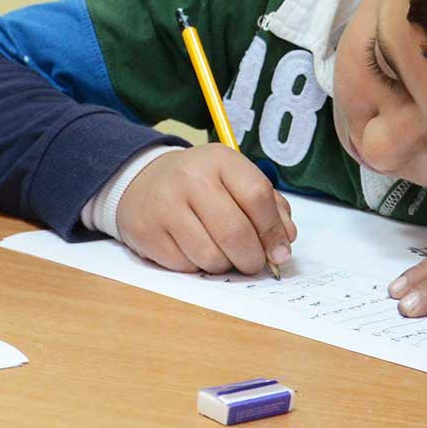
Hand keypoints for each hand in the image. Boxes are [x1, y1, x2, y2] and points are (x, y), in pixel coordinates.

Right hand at [114, 145, 295, 276]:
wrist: (142, 181)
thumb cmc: (200, 185)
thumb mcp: (235, 180)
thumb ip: (269, 207)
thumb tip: (284, 242)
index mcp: (220, 160)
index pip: (257, 196)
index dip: (273, 231)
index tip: (280, 252)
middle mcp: (190, 179)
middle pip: (235, 232)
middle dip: (252, 258)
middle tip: (253, 263)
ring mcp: (165, 206)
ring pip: (211, 256)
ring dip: (225, 266)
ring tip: (222, 255)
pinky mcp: (147, 233)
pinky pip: (185, 266)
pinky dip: (198, 267)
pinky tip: (194, 251)